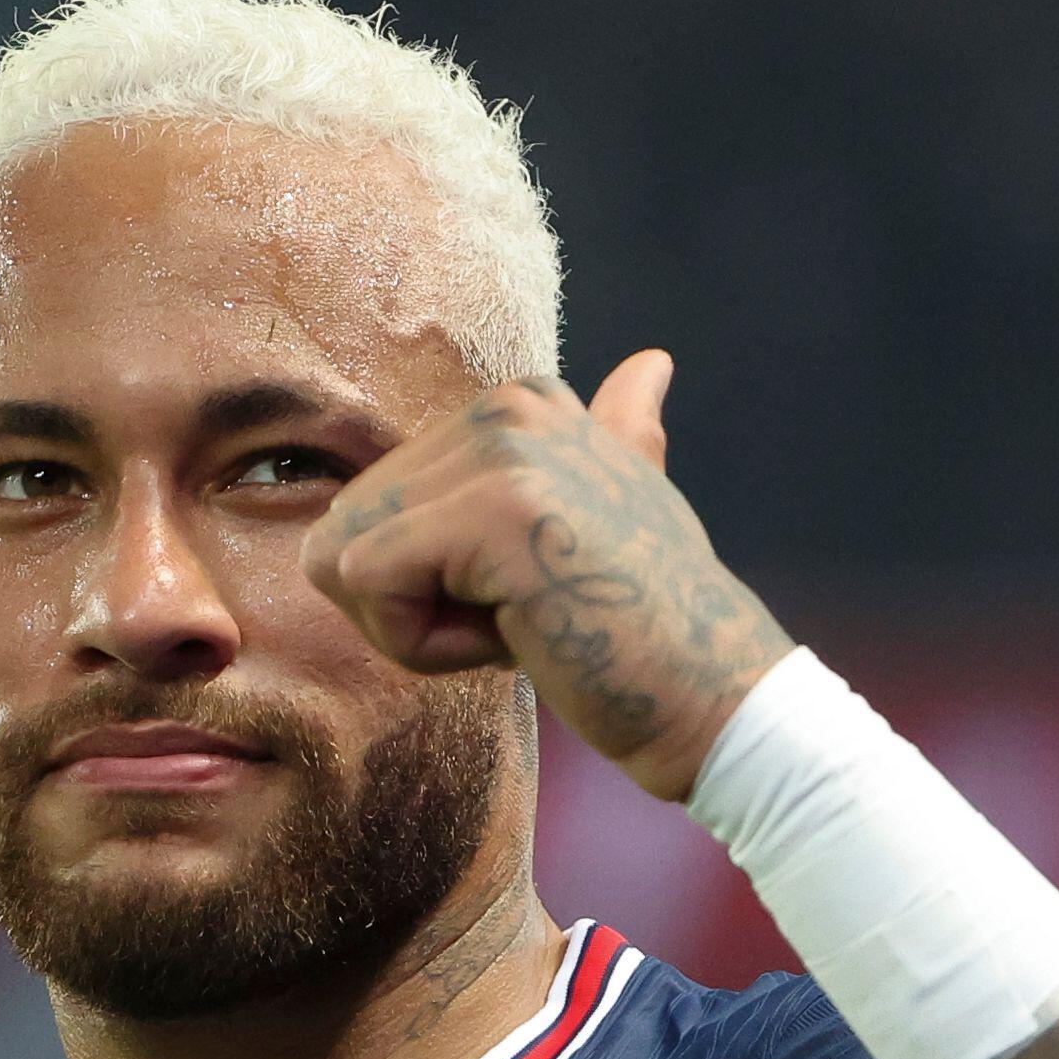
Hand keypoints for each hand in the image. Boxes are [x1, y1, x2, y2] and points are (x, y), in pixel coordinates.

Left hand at [301, 351, 792, 802]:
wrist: (712, 695)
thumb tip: (650, 364)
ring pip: (347, 560)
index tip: (528, 595)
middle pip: (346, 529)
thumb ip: (618, 432)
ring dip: (417, 627)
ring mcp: (501, 451)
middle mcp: (506, 406)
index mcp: (522, 401)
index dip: (432, 581)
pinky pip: (368, 588)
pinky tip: (516, 639)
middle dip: (411, 605)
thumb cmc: (654, 624)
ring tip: (521, 625)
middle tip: (522, 620)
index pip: (376, 505)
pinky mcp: (492, 510)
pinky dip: (423, 645)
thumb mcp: (626, 504)